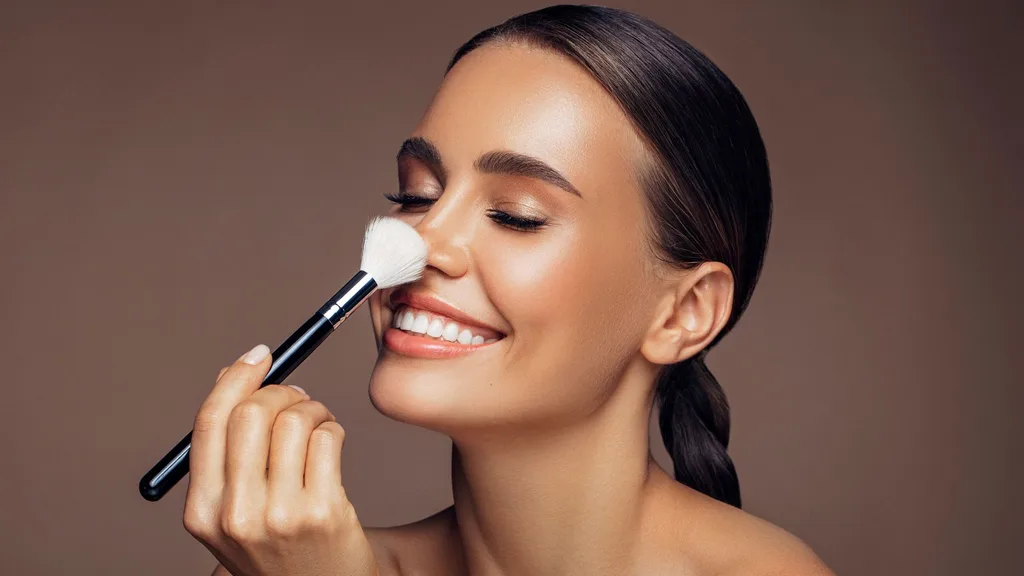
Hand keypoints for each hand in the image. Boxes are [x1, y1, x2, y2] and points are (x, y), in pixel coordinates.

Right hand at [183, 344, 378, 575]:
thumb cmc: (281, 546)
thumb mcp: (236, 509)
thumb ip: (228, 450)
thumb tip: (233, 374)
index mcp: (202, 511)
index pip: (210, 422)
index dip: (236, 379)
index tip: (259, 356)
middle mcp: (234, 515)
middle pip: (251, 413)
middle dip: (280, 390)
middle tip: (297, 397)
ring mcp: (279, 516)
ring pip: (294, 420)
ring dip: (313, 408)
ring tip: (319, 424)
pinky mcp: (322, 513)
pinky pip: (328, 438)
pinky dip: (334, 428)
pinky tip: (332, 444)